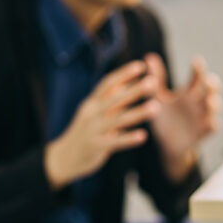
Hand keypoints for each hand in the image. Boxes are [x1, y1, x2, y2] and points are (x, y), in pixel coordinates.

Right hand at [45, 60, 158, 189]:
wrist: (65, 157)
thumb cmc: (86, 132)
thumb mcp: (95, 112)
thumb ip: (112, 99)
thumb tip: (129, 81)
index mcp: (92, 103)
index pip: (108, 84)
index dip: (124, 74)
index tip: (141, 65)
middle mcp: (92, 113)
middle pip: (115, 99)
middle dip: (134, 90)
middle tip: (153, 82)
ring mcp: (93, 130)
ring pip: (118, 119)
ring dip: (138, 112)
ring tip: (157, 107)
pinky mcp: (96, 147)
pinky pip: (115, 142)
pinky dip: (129, 139)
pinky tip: (143, 136)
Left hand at [144, 53, 222, 180]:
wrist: (166, 145)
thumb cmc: (164, 120)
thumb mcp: (157, 99)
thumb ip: (155, 80)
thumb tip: (149, 57)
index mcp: (188, 93)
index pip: (197, 77)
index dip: (199, 69)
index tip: (196, 61)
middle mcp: (198, 103)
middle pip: (211, 90)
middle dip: (212, 84)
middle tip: (208, 81)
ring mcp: (202, 117)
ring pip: (215, 107)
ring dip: (215, 103)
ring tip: (209, 100)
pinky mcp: (202, 132)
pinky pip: (213, 127)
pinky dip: (213, 124)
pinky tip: (211, 122)